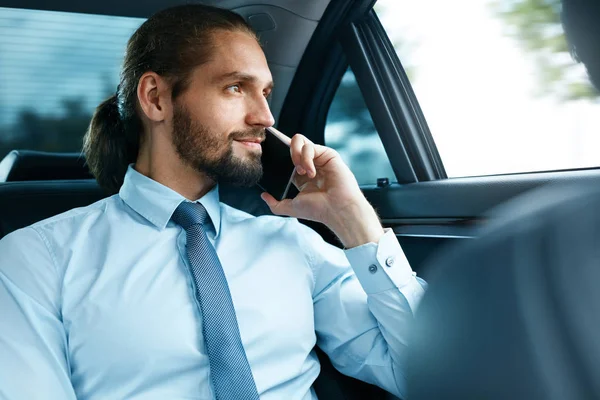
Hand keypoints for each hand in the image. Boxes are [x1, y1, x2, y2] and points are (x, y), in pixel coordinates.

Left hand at [260, 134, 384, 247]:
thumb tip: (263, 195)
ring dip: (294, 154)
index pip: (285, 156)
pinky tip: (311, 173)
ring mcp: (318, 157)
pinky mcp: (328, 154)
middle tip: (286, 165)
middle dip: (282, 149)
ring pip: (298, 140)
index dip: (276, 151)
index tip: (266, 149)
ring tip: (300, 171)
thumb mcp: (291, 207)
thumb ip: (275, 203)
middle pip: (290, 143)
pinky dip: (306, 158)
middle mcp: (309, 163)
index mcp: (300, 174)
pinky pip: (310, 146)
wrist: (337, 210)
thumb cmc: (319, 210)